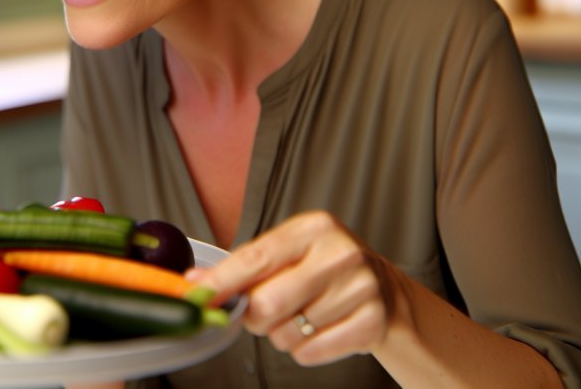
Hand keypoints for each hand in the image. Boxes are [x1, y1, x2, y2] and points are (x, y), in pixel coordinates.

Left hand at [186, 211, 396, 365]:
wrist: (385, 292)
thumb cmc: (325, 271)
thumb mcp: (292, 254)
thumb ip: (245, 266)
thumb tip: (195, 283)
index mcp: (314, 227)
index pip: (255, 257)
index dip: (222, 282)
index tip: (196, 296)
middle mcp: (340, 252)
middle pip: (268, 303)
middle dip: (256, 318)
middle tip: (264, 313)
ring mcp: (360, 287)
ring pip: (288, 333)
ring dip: (283, 335)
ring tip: (304, 317)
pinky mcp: (372, 321)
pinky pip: (311, 352)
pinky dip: (305, 350)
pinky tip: (320, 331)